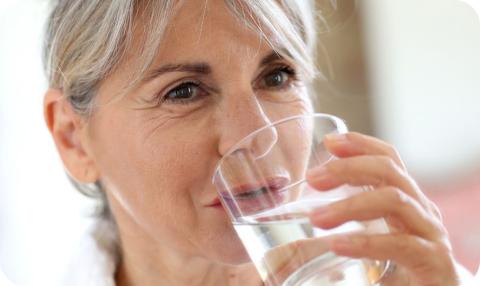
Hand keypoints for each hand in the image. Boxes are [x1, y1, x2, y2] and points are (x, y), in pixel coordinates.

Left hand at [306, 132, 460, 285]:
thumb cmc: (402, 270)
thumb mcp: (374, 239)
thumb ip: (347, 227)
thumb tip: (300, 226)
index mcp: (405, 200)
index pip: (387, 159)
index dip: (360, 145)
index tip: (329, 143)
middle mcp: (421, 210)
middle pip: (389, 170)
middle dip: (348, 168)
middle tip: (313, 179)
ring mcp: (430, 234)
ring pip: (394, 200)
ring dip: (350, 205)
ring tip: (317, 219)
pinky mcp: (434, 262)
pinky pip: (402, 244)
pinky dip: (366, 242)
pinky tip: (338, 245)